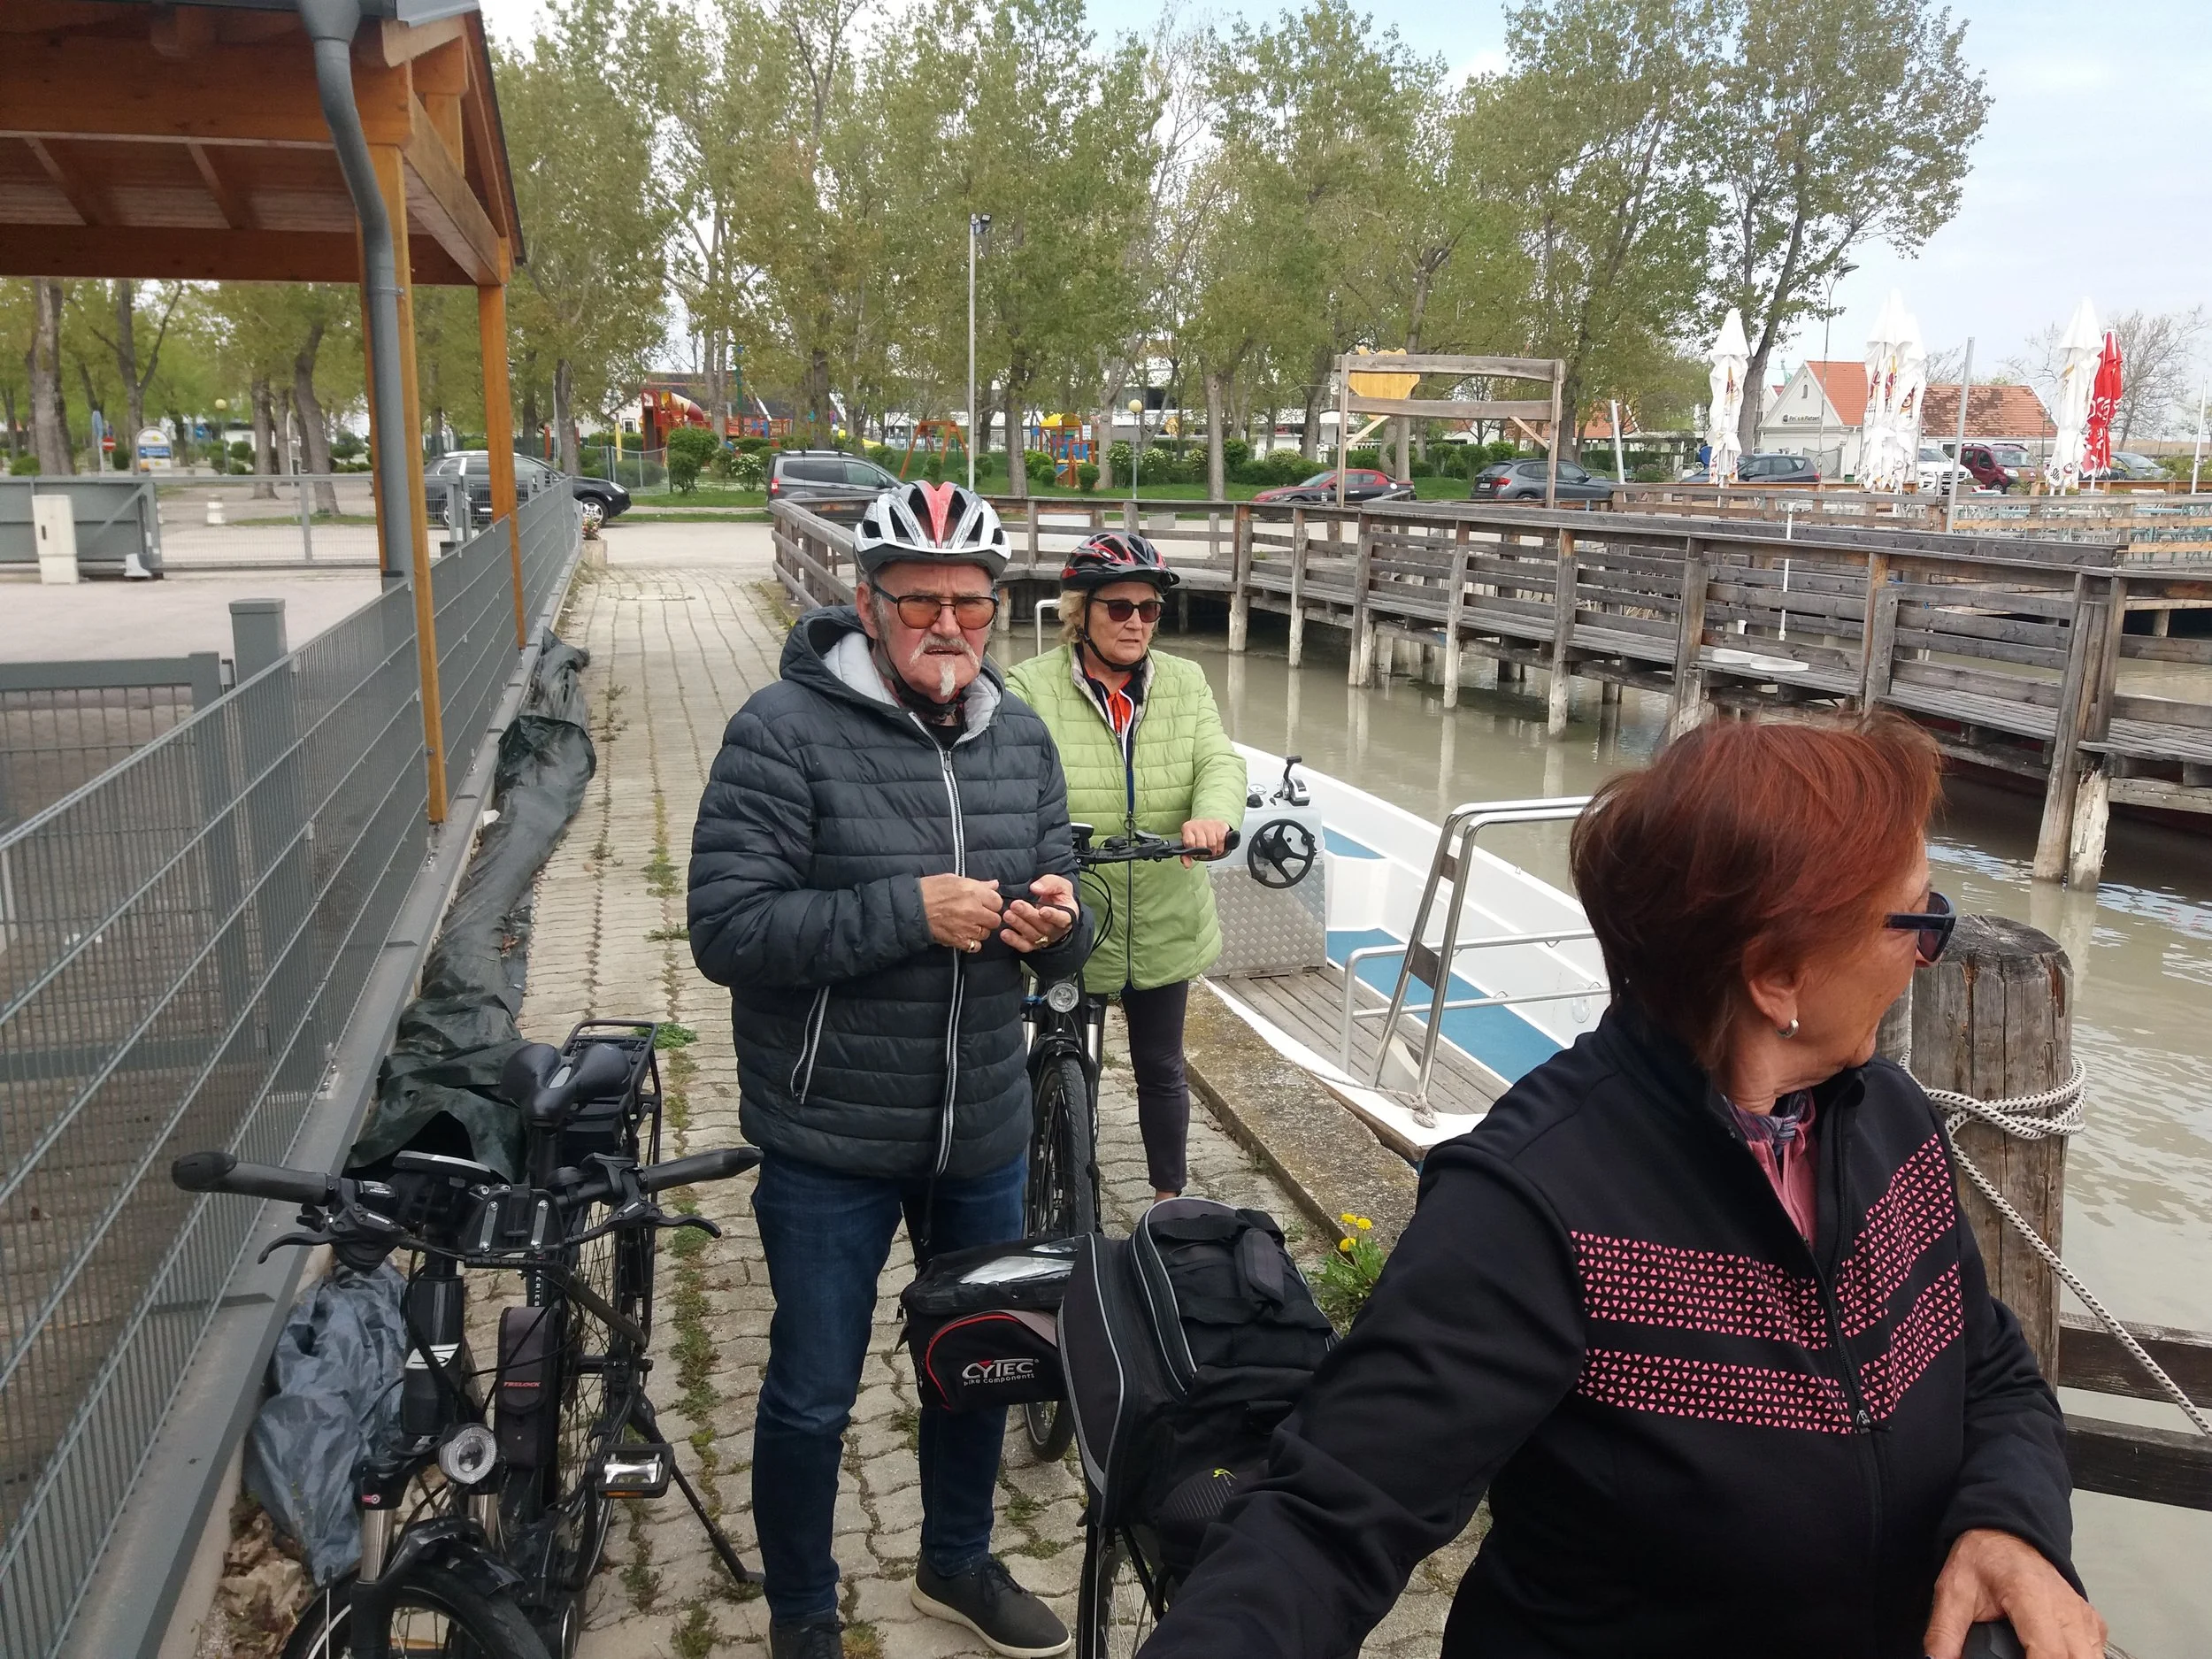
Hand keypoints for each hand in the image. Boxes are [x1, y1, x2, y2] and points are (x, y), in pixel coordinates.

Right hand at [920, 874, 1002, 953]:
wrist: (912, 907)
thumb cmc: (930, 890)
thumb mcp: (954, 880)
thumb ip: (978, 884)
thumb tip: (994, 885)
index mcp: (973, 892)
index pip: (997, 902)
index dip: (991, 903)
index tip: (985, 904)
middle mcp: (974, 910)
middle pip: (995, 920)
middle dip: (988, 918)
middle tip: (978, 915)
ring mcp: (967, 927)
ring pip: (986, 933)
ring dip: (980, 930)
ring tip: (969, 925)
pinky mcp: (959, 940)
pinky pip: (976, 946)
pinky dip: (972, 942)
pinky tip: (965, 935)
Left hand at [999, 873, 1075, 953]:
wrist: (1054, 907)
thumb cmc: (1058, 896)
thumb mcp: (1060, 885)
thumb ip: (1050, 884)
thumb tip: (1035, 888)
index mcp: (1068, 915)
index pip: (1062, 918)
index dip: (1053, 915)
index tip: (1042, 911)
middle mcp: (1057, 929)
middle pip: (1043, 926)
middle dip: (1028, 915)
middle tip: (1015, 905)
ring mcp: (1045, 938)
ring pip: (1033, 935)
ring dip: (1019, 925)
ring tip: (1008, 915)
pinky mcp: (1033, 943)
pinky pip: (1024, 946)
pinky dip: (1014, 941)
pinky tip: (1005, 933)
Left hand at [1180, 818, 1232, 867]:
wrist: (1208, 823)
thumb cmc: (1196, 836)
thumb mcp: (1188, 845)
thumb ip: (1185, 856)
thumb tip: (1187, 865)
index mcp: (1187, 828)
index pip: (1189, 842)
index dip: (1193, 851)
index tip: (1195, 854)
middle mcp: (1198, 825)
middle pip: (1201, 845)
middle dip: (1204, 853)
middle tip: (1204, 854)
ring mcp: (1210, 825)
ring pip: (1212, 844)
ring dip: (1212, 852)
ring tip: (1210, 851)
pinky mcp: (1220, 827)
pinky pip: (1221, 841)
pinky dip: (1219, 848)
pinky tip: (1217, 848)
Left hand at [1924, 1529, 2105, 1658]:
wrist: (2005, 1533)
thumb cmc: (1984, 1558)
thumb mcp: (1953, 1592)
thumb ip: (1944, 1634)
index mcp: (2032, 1597)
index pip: (2049, 1653)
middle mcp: (2065, 1608)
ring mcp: (2083, 1616)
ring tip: (2032, 1657)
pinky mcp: (2090, 1623)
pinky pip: (2095, 1654)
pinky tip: (2053, 1656)